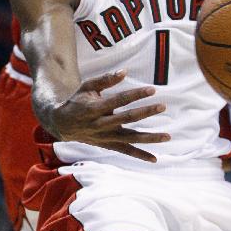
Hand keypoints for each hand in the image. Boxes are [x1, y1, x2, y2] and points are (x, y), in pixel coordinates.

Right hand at [51, 71, 169, 161]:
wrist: (62, 124)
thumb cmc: (78, 101)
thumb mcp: (87, 86)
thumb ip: (106, 79)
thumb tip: (125, 71)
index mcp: (96, 108)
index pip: (120, 100)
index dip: (136, 94)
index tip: (152, 89)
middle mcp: (102, 124)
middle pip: (128, 118)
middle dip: (146, 112)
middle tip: (163, 106)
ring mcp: (106, 137)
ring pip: (131, 138)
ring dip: (150, 138)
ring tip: (168, 136)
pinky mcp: (109, 145)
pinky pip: (126, 151)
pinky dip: (140, 155)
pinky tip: (155, 158)